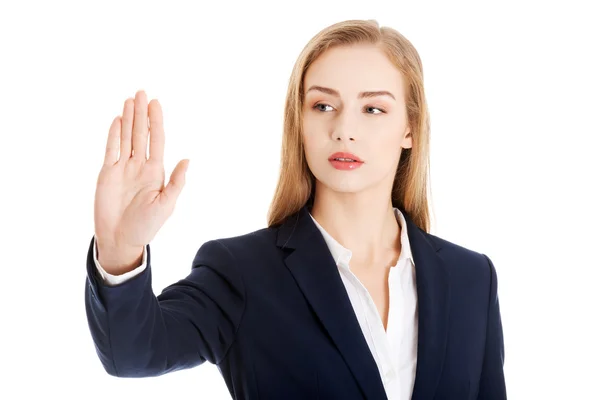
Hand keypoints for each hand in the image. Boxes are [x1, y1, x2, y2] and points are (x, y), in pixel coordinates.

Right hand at [94, 90, 188, 272]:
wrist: (121, 238)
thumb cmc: (146, 225)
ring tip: (129, 100)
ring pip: (126, 137)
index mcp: (156, 171)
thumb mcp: (166, 204)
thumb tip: (188, 160)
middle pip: (141, 134)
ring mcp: (123, 168)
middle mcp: (139, 165)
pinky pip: (111, 149)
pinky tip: (117, 120)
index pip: (157, 140)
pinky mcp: (107, 173)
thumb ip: (176, 182)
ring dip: (128, 119)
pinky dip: (114, 134)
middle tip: (141, 92)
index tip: (156, 104)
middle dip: (141, 114)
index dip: (156, 122)